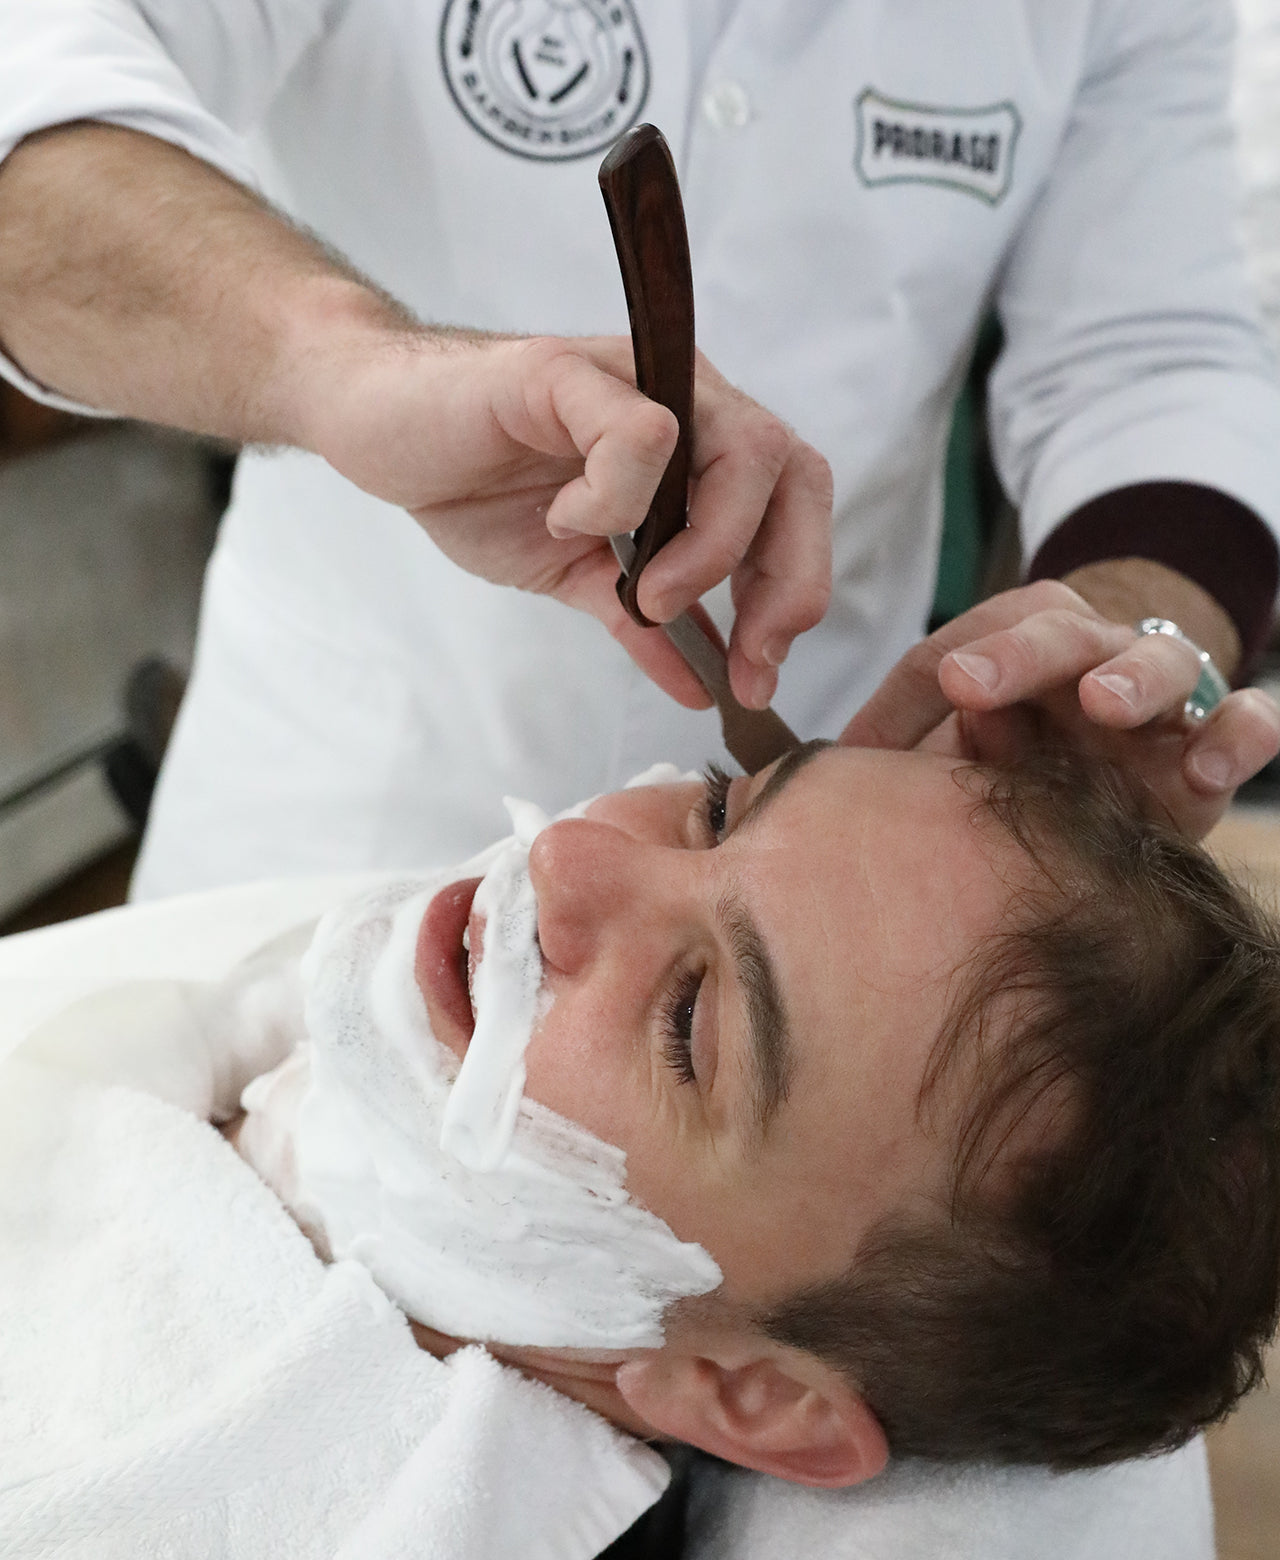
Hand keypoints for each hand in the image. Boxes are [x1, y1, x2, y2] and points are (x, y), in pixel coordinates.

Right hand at [301, 332, 832, 710]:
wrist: (379, 428)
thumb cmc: (476, 486)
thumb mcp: (578, 578)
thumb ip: (644, 622)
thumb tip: (706, 687)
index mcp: (697, 452)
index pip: (794, 505)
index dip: (794, 590)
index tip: (755, 671)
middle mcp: (686, 403)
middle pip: (796, 473)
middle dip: (783, 579)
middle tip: (739, 653)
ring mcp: (638, 379)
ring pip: (745, 448)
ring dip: (711, 547)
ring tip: (648, 594)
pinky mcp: (575, 370)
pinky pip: (644, 433)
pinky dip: (616, 500)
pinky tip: (565, 520)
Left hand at [840, 579, 1279, 837]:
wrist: (1118, 789)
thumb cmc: (1017, 763)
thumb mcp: (958, 754)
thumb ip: (917, 746)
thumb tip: (856, 758)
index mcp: (1020, 646)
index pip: (969, 640)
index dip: (920, 681)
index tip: (866, 743)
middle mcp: (1091, 657)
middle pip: (1061, 631)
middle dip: (1015, 654)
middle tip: (969, 684)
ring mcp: (1161, 698)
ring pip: (1162, 658)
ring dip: (1132, 678)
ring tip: (1101, 704)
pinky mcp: (1213, 746)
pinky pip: (1248, 720)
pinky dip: (1238, 733)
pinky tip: (1207, 770)